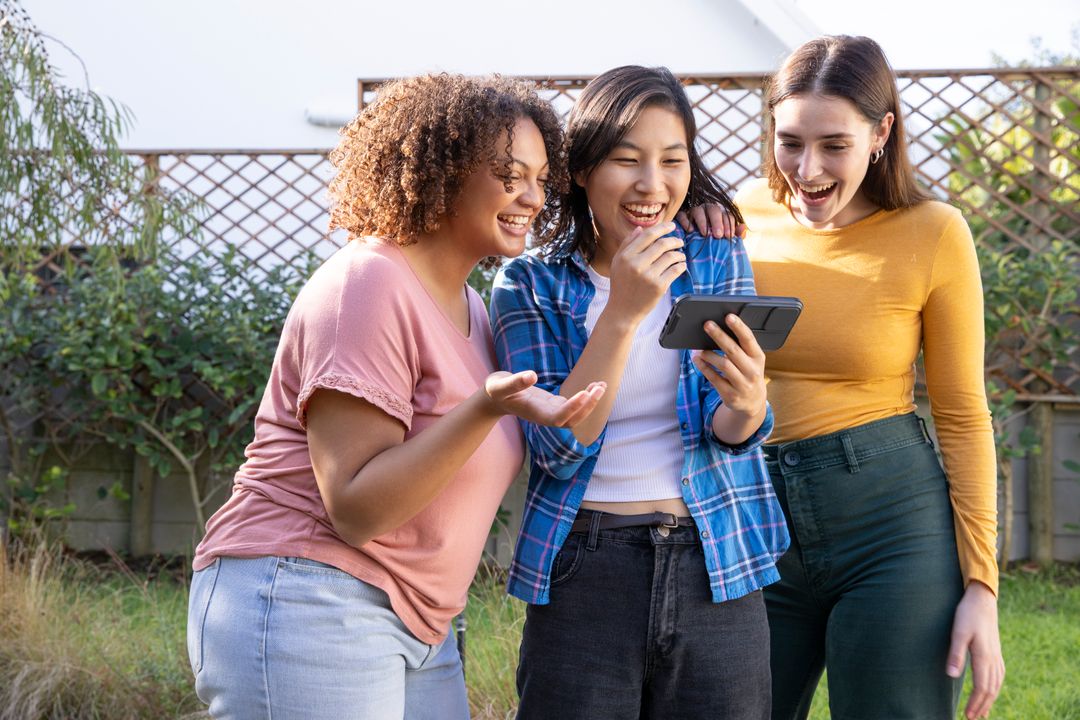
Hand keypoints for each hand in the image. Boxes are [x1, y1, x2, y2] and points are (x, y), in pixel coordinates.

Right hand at [484, 371, 605, 427]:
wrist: (495, 398)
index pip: (558, 418)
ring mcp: (551, 411)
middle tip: (599, 387)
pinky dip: (586, 397)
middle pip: (572, 420)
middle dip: (588, 406)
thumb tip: (531, 376)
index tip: (584, 393)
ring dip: (591, 403)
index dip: (573, 408)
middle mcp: (545, 416)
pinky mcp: (554, 404)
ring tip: (602, 385)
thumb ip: (514, 382)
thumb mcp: (500, 384)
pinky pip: (574, 406)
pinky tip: (595, 384)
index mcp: (535, 413)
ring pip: (576, 415)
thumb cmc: (496, 391)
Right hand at [606, 222, 685, 324]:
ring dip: (679, 254)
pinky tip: (680, 265)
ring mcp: (649, 276)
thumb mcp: (618, 262)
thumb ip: (627, 244)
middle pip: (662, 244)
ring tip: (680, 255)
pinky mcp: (659, 287)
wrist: (622, 311)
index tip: (671, 225)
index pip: (648, 235)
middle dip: (674, 240)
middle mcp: (636, 264)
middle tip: (679, 241)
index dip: (663, 227)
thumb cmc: (621, 285)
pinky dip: (681, 265)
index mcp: (626, 256)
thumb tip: (640, 229)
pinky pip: (675, 270)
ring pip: (671, 256)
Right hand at [675, 205, 746, 238]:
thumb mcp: (723, 239)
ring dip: (703, 222)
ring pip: (698, 210)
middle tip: (718, 236)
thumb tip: (744, 228)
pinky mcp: (681, 215)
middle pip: (714, 209)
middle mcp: (707, 209)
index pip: (726, 214)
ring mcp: (693, 211)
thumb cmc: (711, 242)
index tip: (728, 236)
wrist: (691, 247)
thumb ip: (736, 235)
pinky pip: (683, 215)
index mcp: (720, 214)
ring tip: (705, 234)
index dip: (729, 224)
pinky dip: (686, 221)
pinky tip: (690, 230)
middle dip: (717, 222)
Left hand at [692, 314, 766, 417]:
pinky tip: (697, 360)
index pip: (749, 339)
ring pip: (723, 365)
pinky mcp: (730, 395)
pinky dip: (704, 367)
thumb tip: (719, 329)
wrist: (752, 402)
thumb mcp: (751, 361)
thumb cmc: (748, 374)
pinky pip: (714, 378)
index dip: (739, 327)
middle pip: (733, 350)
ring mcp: (742, 385)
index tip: (729, 316)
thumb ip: (740, 347)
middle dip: (719, 336)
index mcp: (758, 358)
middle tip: (707, 325)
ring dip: (708, 354)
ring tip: (698, 348)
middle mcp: (752, 371)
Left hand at [947, 582, 1003, 719]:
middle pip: (991, 689)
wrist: (982, 598)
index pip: (982, 687)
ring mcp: (997, 654)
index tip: (968, 715)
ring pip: (997, 683)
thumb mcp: (958, 632)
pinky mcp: (996, 650)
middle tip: (973, 719)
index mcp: (984, 656)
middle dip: (983, 706)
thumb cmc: (967, 614)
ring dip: (990, 699)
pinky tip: (992, 690)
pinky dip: (995, 687)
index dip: (976, 703)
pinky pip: (999, 674)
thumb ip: (955, 654)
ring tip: (983, 712)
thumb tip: (951, 676)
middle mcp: (993, 658)